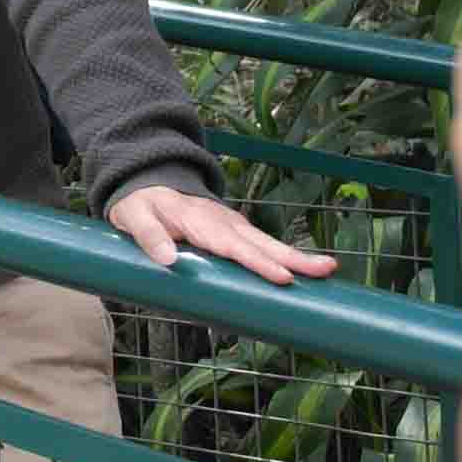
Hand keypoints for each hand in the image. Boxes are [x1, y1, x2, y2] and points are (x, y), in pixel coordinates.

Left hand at [106, 184, 337, 284]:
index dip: (257, 262)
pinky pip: (261, 245)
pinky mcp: (234, 233)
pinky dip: (285, 257)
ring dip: (297, 256)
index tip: (282, 276)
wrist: (145, 184)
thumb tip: (169, 261)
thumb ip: (147, 236)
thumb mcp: (132, 217)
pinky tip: (306, 271)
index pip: (232, 245)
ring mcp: (231, 226)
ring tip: (329, 270)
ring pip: (267, 242)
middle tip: (326, 270)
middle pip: (260, 242)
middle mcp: (222, 222)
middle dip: (293, 257)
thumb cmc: (139, 205)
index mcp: (199, 221)